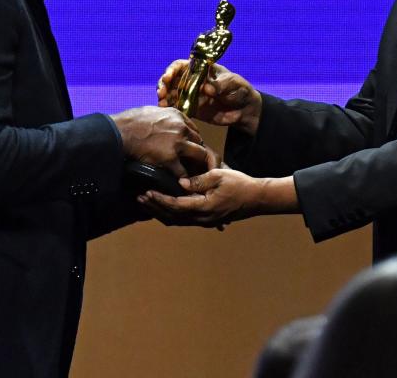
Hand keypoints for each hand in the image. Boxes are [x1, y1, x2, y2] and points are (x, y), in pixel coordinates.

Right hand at [110, 106, 209, 177]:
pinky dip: (184, 179)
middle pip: (200, 142)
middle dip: (199, 153)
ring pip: (199, 156)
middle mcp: (182, 128)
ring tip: (196, 173)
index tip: (190, 149)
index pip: (194, 130)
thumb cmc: (131, 121)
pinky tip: (183, 184)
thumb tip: (164, 121)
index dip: (193, 141)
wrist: (121, 132)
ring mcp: (178, 144)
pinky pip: (183, 172)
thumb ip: (164, 117)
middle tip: (195, 163)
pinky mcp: (170, 159)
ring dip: (197, 165)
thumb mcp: (152, 111)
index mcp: (178, 116)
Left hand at [138, 170, 297, 225]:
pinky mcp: (206, 219)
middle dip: (154, 207)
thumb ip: (199, 180)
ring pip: (176, 221)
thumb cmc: (240, 184)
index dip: (160, 200)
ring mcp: (204, 221)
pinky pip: (183, 220)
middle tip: (140, 198)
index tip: (147, 192)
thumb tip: (180, 183)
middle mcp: (202, 218)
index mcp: (204, 207)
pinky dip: (170, 214)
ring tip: (146, 203)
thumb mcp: (219, 175)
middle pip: (172, 217)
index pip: (176, 206)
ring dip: (160, 212)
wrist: (256, 198)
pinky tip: (162, 207)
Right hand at [156, 60, 261, 134]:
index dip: (172, 70)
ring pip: (172, 93)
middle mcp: (193, 81)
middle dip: (164, 84)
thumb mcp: (233, 82)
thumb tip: (207, 89)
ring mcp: (191, 95)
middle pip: (172, 79)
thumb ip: (220, 85)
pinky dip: (170, 108)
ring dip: (164, 96)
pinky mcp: (192, 109)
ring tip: (161, 102)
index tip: (168, 77)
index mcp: (201, 70)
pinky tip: (165, 110)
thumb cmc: (239, 89)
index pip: (181, 66)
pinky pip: (178, 107)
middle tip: (161, 92)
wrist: (245, 110)